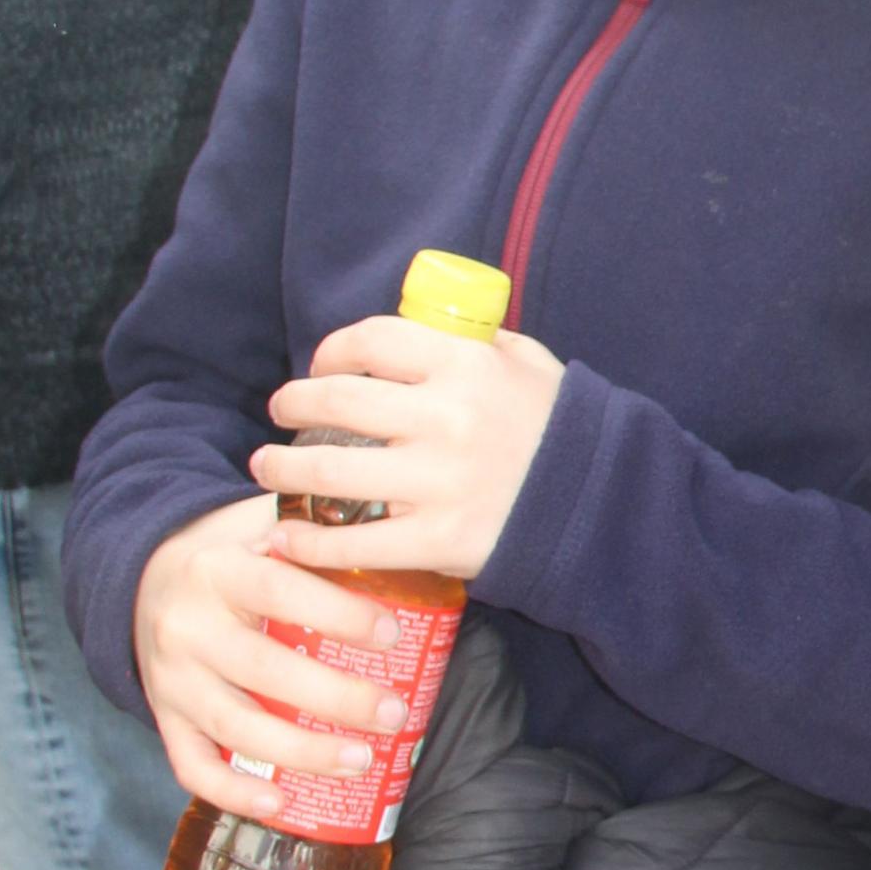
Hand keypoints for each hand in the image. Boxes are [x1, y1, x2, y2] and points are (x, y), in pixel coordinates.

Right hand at [134, 494, 416, 813]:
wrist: (142, 578)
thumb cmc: (228, 554)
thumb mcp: (258, 523)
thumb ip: (311, 528)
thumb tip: (391, 535)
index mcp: (216, 570)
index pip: (279, 591)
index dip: (336, 614)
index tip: (392, 634)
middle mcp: (186, 627)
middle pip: (263, 670)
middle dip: (335, 698)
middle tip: (394, 713)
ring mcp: (170, 679)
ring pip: (234, 726)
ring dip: (300, 752)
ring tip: (361, 760)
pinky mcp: (163, 717)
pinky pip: (190, 765)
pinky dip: (233, 791)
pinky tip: (280, 803)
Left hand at [251, 322, 563, 583]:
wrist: (604, 506)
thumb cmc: (561, 430)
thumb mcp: (528, 364)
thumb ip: (475, 343)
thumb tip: (419, 328)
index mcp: (467, 366)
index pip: (371, 342)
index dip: (330, 352)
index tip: (318, 366)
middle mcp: (447, 419)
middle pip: (336, 404)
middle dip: (292, 406)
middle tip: (279, 413)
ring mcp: (440, 483)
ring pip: (330, 473)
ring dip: (283, 471)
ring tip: (266, 469)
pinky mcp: (439, 540)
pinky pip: (355, 541)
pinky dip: (309, 540)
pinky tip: (286, 535)